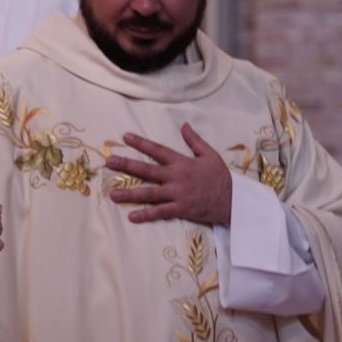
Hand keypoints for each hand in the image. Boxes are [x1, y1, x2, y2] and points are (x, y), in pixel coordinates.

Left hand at [106, 124, 232, 225]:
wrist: (233, 200)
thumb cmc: (220, 177)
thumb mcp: (210, 154)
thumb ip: (194, 140)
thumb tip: (184, 125)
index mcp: (181, 162)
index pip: (157, 149)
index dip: (141, 143)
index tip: (124, 137)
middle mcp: (176, 177)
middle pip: (146, 169)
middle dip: (126, 165)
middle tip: (108, 163)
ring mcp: (177, 194)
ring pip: (149, 193)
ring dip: (130, 193)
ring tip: (112, 194)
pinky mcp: (180, 209)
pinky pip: (160, 212)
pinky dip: (146, 215)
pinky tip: (132, 217)